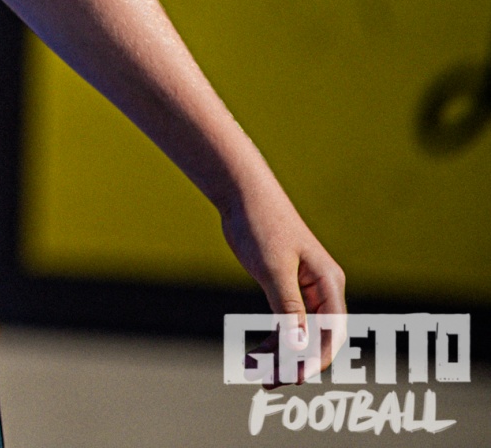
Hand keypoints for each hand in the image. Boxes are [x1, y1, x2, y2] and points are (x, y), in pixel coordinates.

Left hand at [220, 183, 346, 382]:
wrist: (244, 195)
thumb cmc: (262, 226)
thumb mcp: (273, 269)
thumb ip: (288, 308)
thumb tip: (300, 346)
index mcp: (329, 284)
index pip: (332, 333)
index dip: (315, 359)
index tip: (294, 378)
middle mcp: (323, 290)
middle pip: (317, 338)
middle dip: (296, 362)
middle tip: (269, 383)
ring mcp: (305, 290)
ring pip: (300, 334)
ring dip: (281, 355)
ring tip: (256, 373)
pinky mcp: (286, 288)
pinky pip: (286, 323)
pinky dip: (273, 340)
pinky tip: (256, 354)